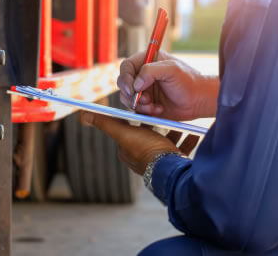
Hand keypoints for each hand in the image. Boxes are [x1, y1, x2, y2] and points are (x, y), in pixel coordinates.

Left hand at [80, 111, 199, 174]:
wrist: (170, 170)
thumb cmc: (146, 150)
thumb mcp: (123, 132)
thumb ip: (105, 123)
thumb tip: (83, 115)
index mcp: (128, 149)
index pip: (132, 128)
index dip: (140, 116)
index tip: (149, 106)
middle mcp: (141, 157)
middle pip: (150, 134)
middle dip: (160, 123)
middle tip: (167, 113)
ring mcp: (158, 162)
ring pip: (166, 142)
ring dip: (174, 132)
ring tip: (182, 124)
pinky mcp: (173, 165)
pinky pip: (180, 151)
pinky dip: (186, 142)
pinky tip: (193, 135)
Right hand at [117, 50, 218, 120]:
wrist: (198, 101)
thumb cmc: (188, 81)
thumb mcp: (172, 70)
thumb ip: (151, 71)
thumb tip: (136, 84)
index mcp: (147, 60)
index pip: (126, 66)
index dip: (126, 78)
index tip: (132, 90)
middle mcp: (142, 74)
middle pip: (123, 82)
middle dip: (131, 94)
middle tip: (144, 99)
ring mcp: (143, 89)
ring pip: (127, 97)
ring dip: (138, 104)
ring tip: (154, 105)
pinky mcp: (145, 103)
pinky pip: (135, 108)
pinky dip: (144, 111)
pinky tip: (158, 109)